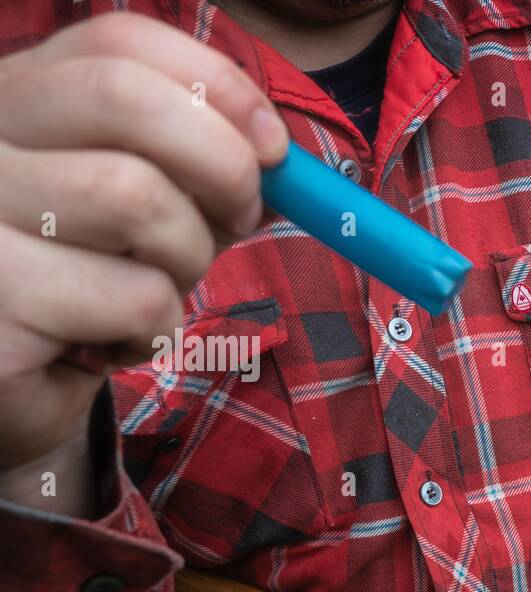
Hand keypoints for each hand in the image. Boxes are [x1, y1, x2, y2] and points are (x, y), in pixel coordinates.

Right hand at [0, 13, 286, 505]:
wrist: (18, 384)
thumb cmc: (91, 282)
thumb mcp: (151, 208)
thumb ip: (203, 167)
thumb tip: (278, 153)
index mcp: (16, 96)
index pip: (117, 44)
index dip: (216, 85)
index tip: (275, 148)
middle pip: (123, 97)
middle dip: (221, 163)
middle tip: (240, 219)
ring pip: (135, 199)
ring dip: (186, 261)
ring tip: (153, 293)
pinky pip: (132, 297)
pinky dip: (156, 329)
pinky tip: (114, 342)